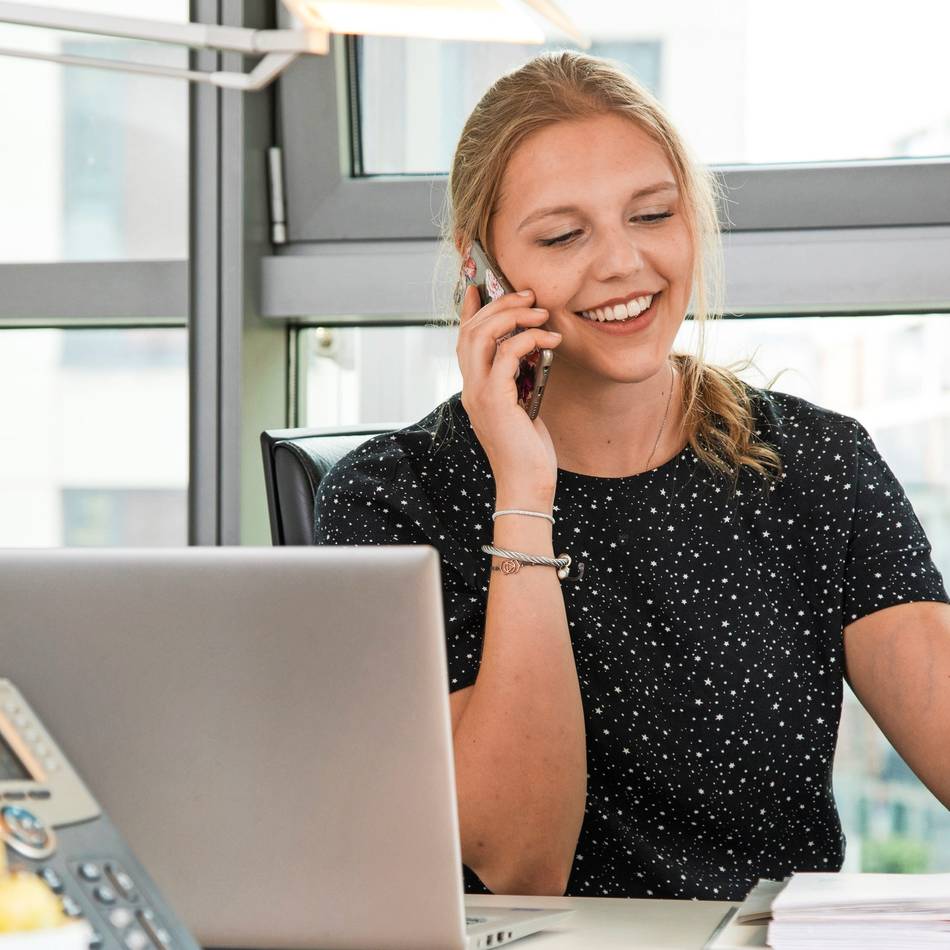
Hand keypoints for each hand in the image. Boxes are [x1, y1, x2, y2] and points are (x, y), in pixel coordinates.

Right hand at [456, 284, 562, 500]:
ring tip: (540, 312)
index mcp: (474, 389)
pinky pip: (505, 355)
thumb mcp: (523, 407)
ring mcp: (478, 394)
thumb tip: (533, 351)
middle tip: (528, 296)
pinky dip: (528, 340)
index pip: (464, 340)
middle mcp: (470, 388)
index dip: (469, 310)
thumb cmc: (528, 451)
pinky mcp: (495, 400)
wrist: (526, 484)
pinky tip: (550, 340)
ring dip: (512, 317)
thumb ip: (520, 380)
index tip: (479, 285)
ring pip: (481, 336)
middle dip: (499, 305)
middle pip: (471, 330)